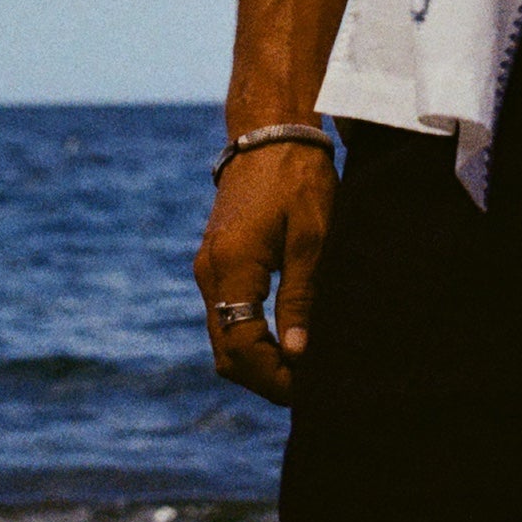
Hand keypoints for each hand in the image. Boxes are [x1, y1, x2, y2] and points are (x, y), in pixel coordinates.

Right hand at [192, 141, 337, 404]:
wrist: (271, 130)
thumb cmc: (298, 177)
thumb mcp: (312, 237)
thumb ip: (301, 296)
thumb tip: (297, 355)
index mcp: (231, 268)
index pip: (241, 348)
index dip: (272, 378)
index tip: (308, 391)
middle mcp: (210, 273)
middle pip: (226, 351)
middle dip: (263, 377)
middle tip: (308, 387)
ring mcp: (209, 266)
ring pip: (223, 335)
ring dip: (256, 358)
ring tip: (301, 367)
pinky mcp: (218, 259)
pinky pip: (226, 313)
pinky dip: (250, 335)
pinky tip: (285, 338)